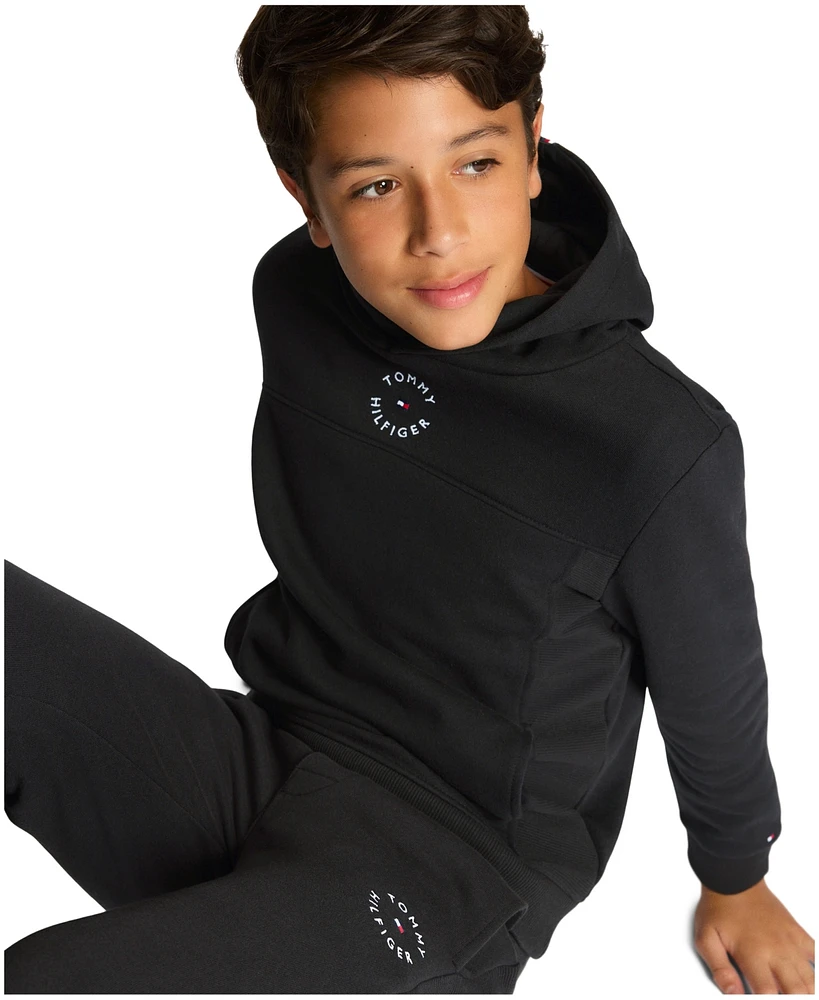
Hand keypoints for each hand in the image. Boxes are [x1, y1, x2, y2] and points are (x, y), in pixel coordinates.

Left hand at [694, 877, 814, 993]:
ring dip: (806, 991)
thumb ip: (720, 970)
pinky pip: (817, 953)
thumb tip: (733, 993)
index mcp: (753, 954)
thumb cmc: (719, 907)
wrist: (734, 879)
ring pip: (810, 979)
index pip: (768, 993)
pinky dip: (817, 969)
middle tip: (783, 997)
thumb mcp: (706, 938)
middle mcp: (776, 951)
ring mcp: (790, 943)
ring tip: (798, 994)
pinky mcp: (797, 933)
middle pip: (796, 991)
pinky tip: (812, 979)